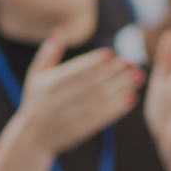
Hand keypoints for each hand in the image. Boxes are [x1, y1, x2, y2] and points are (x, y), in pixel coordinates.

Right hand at [13, 30, 141, 155]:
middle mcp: (59, 99)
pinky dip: (118, 107)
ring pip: (100, 99)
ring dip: (121, 87)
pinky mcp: (79, 131)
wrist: (32, 139)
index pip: (76, 69)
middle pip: (92, 83)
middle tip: (134, 63)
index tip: (113, 53)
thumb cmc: (36, 102)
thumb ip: (48, 54)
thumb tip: (59, 31)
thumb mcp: (36, 76)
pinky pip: (101, 117)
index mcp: (50, 84)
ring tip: (138, 77)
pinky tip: (131, 98)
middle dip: (115, 72)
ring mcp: (70, 116)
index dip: (94, 61)